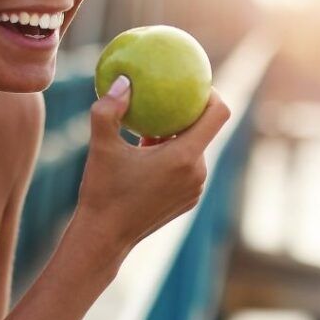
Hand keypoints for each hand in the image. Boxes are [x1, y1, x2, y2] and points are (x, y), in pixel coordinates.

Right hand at [76, 80, 231, 257]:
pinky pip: (187, 170)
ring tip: (149, 132)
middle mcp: (197, 173)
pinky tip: (147, 157)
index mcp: (184, 157)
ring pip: (194, 151)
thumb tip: (124, 81)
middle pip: (204, 131)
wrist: (104, 238)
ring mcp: (195, 190)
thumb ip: (109, 109)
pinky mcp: (188, 201)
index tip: (192, 84)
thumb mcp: (101, 146)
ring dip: (177, 138)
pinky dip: (173, 158)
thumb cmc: (102, 191)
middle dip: (185, 115)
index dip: (211, 94)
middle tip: (161, 102)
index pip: (218, 114)